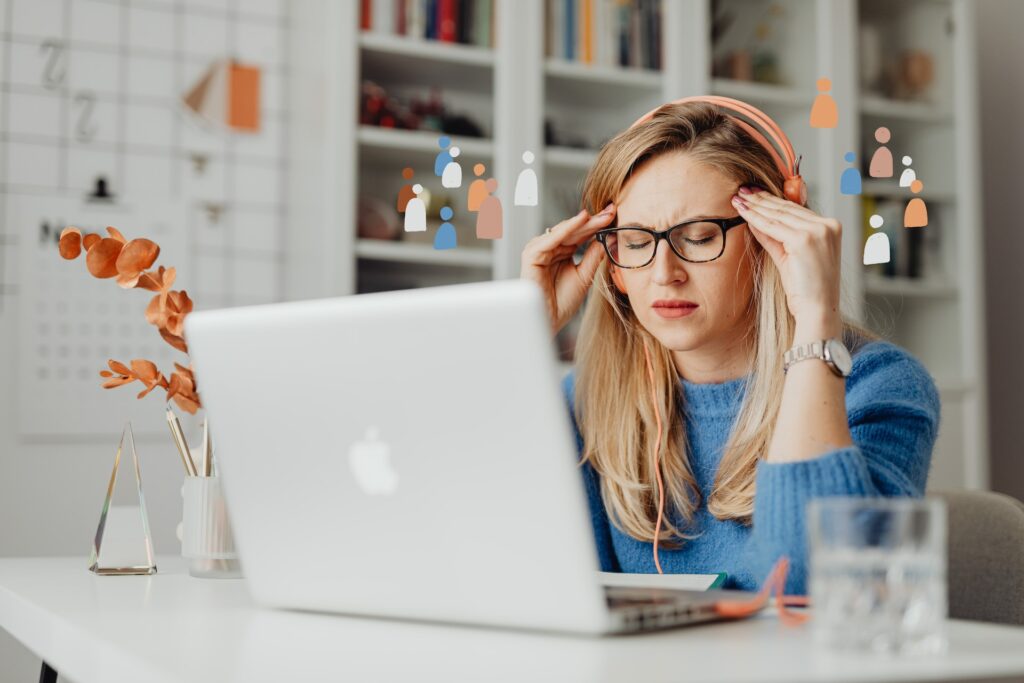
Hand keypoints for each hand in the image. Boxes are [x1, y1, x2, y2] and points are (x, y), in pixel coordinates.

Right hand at [520, 203, 615, 334]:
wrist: (549, 321)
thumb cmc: (562, 303)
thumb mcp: (584, 275)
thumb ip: (593, 256)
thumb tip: (607, 237)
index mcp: (561, 252)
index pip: (580, 235)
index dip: (597, 225)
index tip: (614, 215)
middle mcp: (549, 248)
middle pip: (573, 230)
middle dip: (593, 221)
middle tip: (611, 210)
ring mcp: (539, 250)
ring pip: (564, 231)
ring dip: (583, 223)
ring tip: (601, 216)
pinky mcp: (531, 255)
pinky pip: (551, 238)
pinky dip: (566, 229)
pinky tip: (581, 220)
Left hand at [732, 186, 841, 332]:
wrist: (817, 312)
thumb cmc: (806, 291)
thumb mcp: (790, 257)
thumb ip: (775, 237)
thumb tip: (756, 221)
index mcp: (830, 227)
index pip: (796, 209)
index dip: (773, 200)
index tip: (755, 193)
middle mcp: (827, 225)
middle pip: (787, 208)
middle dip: (761, 199)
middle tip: (742, 190)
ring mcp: (818, 231)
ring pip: (778, 214)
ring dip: (755, 206)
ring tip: (738, 198)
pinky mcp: (805, 239)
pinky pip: (773, 226)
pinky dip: (756, 218)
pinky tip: (743, 212)